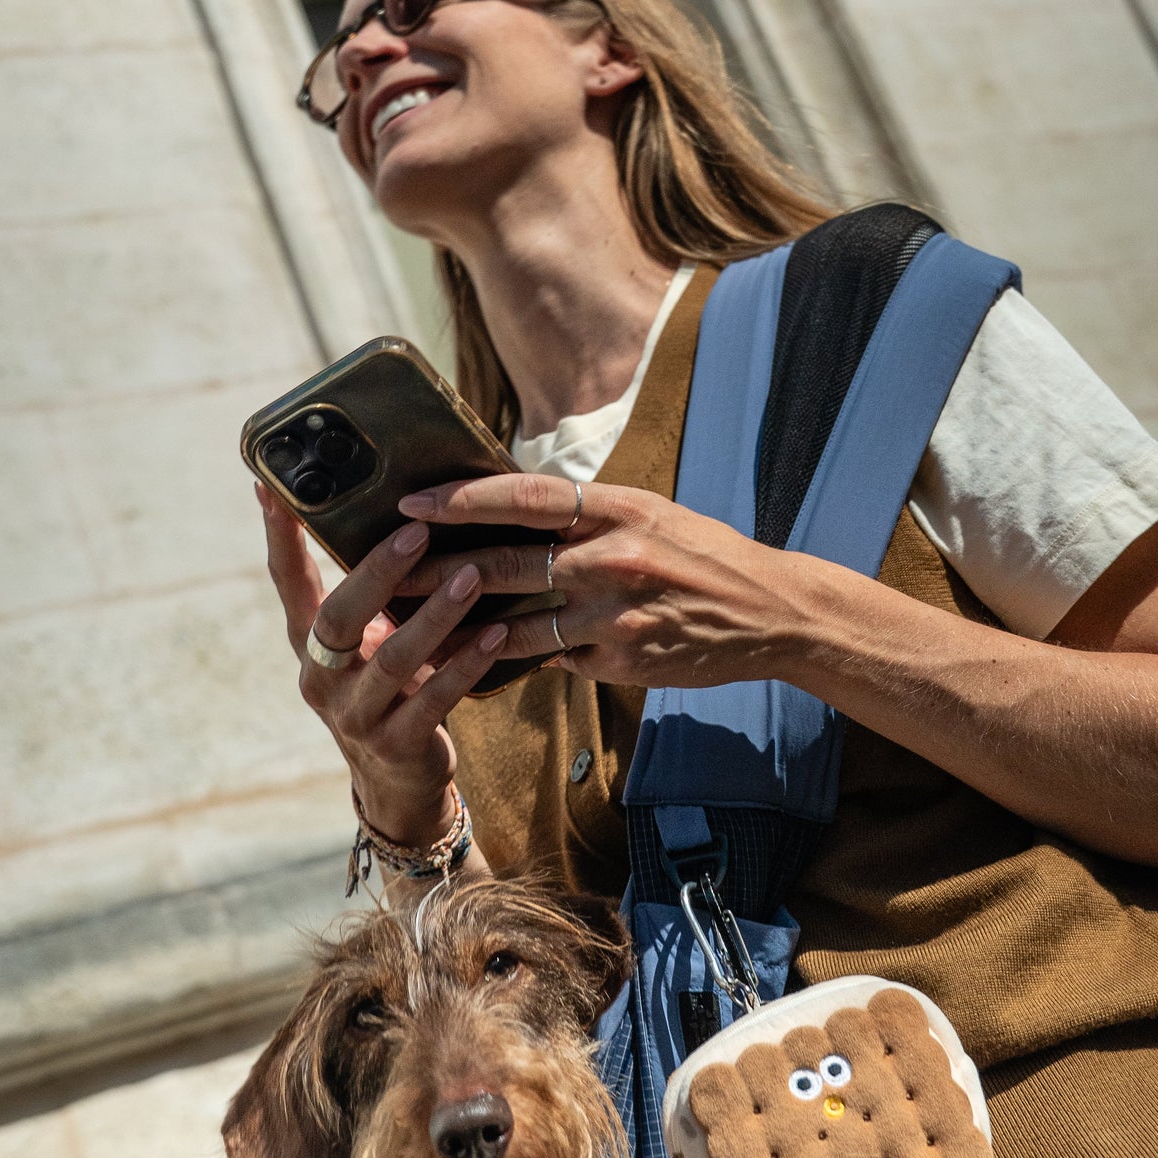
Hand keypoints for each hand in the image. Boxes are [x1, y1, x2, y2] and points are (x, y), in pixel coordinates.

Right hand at [255, 484, 508, 845]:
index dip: (279, 535)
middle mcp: (321, 678)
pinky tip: (496, 634)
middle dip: (377, 572)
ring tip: (473, 576)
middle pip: (338, 618)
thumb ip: (369, 594)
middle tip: (418, 532)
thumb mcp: (367, 643)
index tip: (271, 485)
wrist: (399, 781)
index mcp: (309, 643)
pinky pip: (434, 700)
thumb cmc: (389, 688)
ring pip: (392, 659)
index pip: (287, 580)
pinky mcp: (395, 746)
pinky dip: (466, 664)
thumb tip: (400, 513)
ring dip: (435, 615)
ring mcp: (354, 716)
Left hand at [397, 474, 808, 689]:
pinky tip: (486, 661)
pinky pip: (556, 658)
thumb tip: (512, 511)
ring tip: (413, 630)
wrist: (772, 612)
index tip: (413, 502)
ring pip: (518, 625)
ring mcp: (617, 615)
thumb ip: (585, 516)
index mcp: (618, 507)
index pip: (523, 497)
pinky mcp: (622, 661)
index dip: (463, 500)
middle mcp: (614, 557)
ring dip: (462, 630)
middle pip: (506, 564)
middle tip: (386, 574)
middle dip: (437, 572)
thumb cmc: (703, 555)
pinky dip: (523, 657)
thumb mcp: (649, 514)